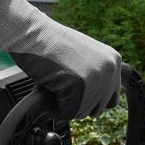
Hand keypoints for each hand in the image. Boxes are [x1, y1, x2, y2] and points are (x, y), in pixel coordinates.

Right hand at [0, 0, 120, 120]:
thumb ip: (96, 75)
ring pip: (82, 112)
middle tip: (61, 87)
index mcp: (113, 60)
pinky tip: (48, 89)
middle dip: (77, 104)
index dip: (90, 101)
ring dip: (64, 105)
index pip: (111, 100)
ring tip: (54, 84)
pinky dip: (54, 107)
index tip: (76, 94)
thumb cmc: (50, 45)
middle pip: (97, 109)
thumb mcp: (84, 56)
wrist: (30, 31)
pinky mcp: (79, 86)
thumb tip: (98, 101)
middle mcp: (110, 69)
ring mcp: (97, 77)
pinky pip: (67, 113)